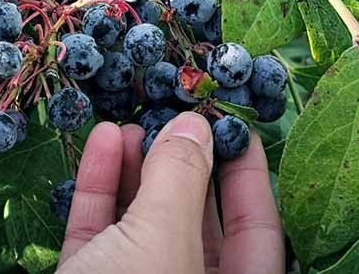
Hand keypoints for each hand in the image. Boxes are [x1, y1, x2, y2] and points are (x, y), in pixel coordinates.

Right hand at [58, 113, 284, 273]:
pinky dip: (99, 185)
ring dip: (135, 167)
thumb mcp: (161, 241)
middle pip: (197, 220)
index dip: (249, 176)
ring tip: (129, 124)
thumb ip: (180, 180)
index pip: (259, 232)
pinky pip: (100, 228)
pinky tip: (101, 142)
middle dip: (181, 163)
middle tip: (173, 117)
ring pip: (143, 220)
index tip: (235, 126)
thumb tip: (195, 126)